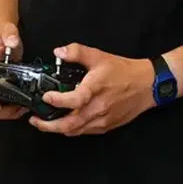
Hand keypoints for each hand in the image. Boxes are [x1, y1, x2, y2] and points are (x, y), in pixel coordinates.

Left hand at [30, 43, 155, 135]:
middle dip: (48, 126)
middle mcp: (98, 108)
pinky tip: (65, 123)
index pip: (74, 100)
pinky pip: (85, 132)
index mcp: (96, 89)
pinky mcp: (106, 126)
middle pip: (69, 125)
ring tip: (45, 123)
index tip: (45, 96)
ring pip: (76, 131)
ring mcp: (103, 120)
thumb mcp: (99, 56)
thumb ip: (77, 52)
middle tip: (35, 120)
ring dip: (58, 129)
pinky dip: (72, 130)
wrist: (147, 86)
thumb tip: (58, 52)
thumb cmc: (124, 71)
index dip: (57, 101)